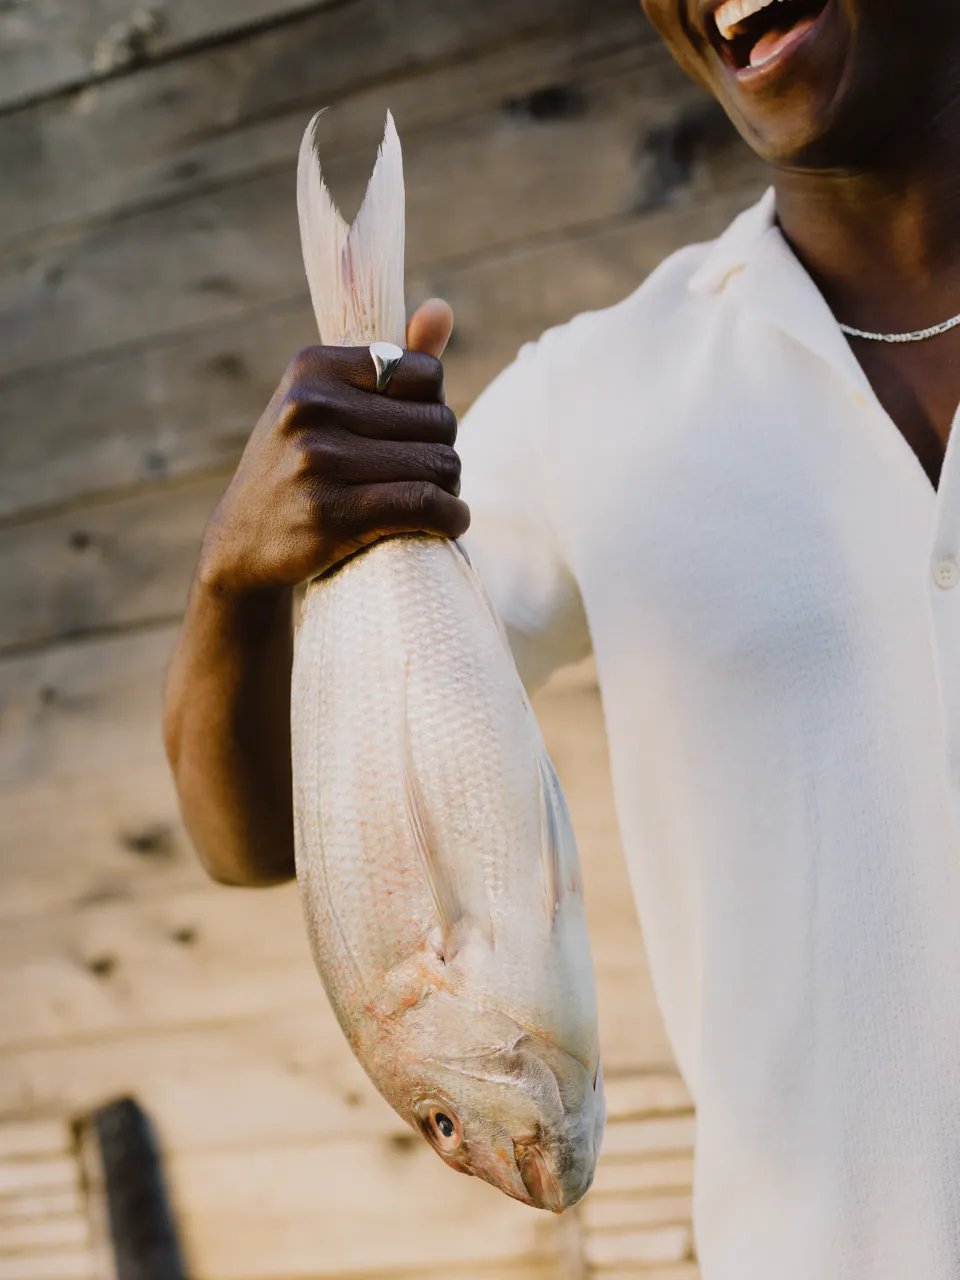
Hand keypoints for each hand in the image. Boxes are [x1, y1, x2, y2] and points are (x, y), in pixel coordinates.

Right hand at [197, 299, 468, 596]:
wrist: (243, 544)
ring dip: (449, 490)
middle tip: (421, 478)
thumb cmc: (297, 468)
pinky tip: (447, 522)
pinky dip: (451, 517)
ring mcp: (319, 460)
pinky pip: (426, 504)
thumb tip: (442, 308)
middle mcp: (313, 406)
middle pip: (441, 423)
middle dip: (442, 455)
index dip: (433, 411)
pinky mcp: (332, 514)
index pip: (427, 376)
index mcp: (313, 367)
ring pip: (440, 465)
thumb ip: (391, 361)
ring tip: (429, 502)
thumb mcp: (326, 404)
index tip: (412, 438)